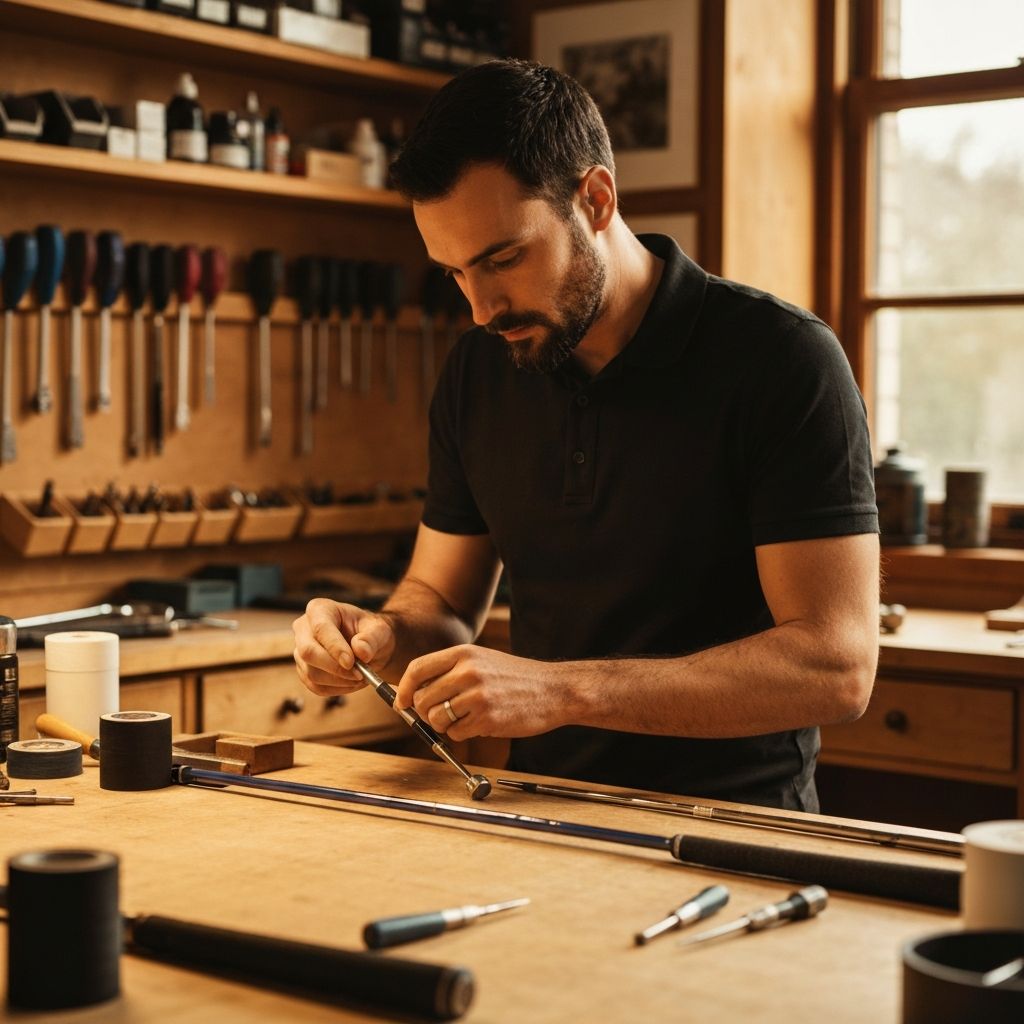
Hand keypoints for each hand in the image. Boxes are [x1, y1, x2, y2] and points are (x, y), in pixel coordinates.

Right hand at [293, 599, 395, 696]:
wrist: (368, 646)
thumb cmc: (371, 632)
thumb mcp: (379, 630)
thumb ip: (372, 638)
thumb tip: (361, 651)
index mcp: (320, 609)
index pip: (321, 629)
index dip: (335, 647)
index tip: (351, 663)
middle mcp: (304, 628)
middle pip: (308, 652)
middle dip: (335, 668)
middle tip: (360, 675)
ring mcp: (301, 651)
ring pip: (312, 673)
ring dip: (340, 681)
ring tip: (362, 676)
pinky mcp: (304, 671)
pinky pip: (316, 687)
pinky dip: (337, 689)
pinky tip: (353, 682)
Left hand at [394, 645, 565, 740]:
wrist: (554, 689)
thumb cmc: (514, 678)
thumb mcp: (481, 661)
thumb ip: (449, 672)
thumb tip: (411, 693)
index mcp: (463, 653)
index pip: (417, 669)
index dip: (404, 689)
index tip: (401, 702)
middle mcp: (467, 671)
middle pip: (422, 699)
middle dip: (425, 713)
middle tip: (440, 716)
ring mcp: (477, 694)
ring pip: (436, 719)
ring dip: (445, 725)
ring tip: (465, 718)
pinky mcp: (487, 717)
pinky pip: (456, 733)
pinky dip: (463, 733)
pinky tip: (482, 722)